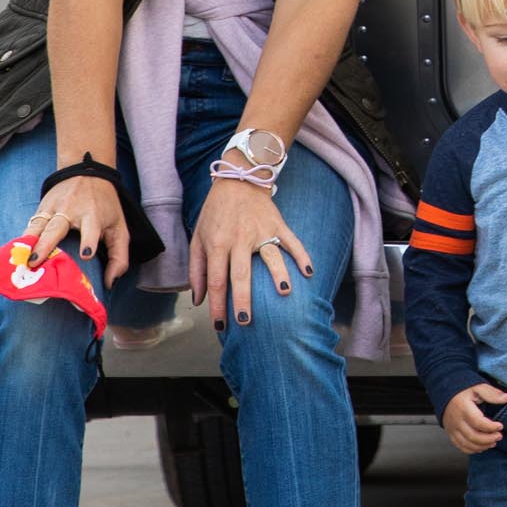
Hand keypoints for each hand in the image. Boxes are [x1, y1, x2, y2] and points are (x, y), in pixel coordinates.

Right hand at [27, 170, 129, 286]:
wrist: (88, 171)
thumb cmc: (105, 206)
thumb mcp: (119, 227)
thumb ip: (119, 257)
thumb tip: (109, 284)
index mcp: (93, 215)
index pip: (91, 229)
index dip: (88, 240)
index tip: (86, 254)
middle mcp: (71, 211)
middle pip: (56, 228)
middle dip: (45, 245)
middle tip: (35, 262)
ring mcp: (53, 209)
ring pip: (38, 226)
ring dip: (28, 243)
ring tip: (20, 261)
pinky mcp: (42, 208)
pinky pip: (30, 225)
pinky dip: (23, 238)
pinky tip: (14, 253)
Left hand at [190, 172, 313, 325]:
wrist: (237, 179)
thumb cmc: (215, 213)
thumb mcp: (198, 237)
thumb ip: (197, 269)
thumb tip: (199, 300)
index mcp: (217, 243)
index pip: (216, 280)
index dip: (217, 305)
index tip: (220, 327)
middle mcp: (239, 238)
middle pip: (241, 274)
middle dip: (244, 299)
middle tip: (246, 322)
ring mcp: (261, 231)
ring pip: (271, 257)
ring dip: (278, 275)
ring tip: (284, 294)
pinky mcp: (278, 224)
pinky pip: (292, 241)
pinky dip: (302, 256)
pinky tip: (309, 272)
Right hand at [441, 381, 506, 453]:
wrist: (445, 393)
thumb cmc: (463, 391)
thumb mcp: (478, 387)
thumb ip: (492, 393)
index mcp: (463, 408)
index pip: (478, 422)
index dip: (491, 427)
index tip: (500, 426)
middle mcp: (456, 420)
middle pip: (473, 436)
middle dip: (488, 439)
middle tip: (499, 436)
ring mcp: (452, 429)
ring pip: (467, 444)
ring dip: (482, 446)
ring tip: (493, 442)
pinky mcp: (451, 434)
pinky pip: (461, 446)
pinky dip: (472, 450)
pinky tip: (482, 447)